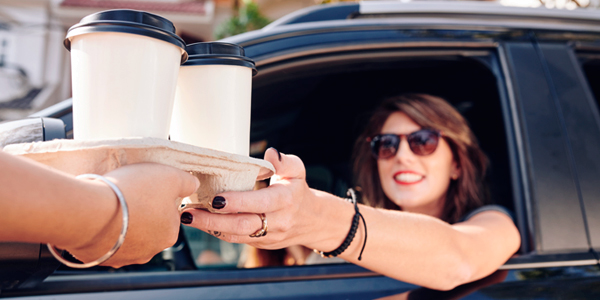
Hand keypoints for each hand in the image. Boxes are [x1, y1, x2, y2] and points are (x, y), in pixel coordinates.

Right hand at [67, 163, 198, 267]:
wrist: (89, 211)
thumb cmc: (133, 193)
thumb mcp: (170, 177)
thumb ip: (187, 182)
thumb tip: (193, 185)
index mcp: (170, 234)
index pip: (170, 213)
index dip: (158, 196)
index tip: (145, 188)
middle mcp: (149, 251)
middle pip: (149, 225)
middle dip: (140, 210)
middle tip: (127, 194)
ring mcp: (123, 257)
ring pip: (126, 234)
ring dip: (121, 221)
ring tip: (110, 204)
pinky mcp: (99, 258)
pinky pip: (104, 240)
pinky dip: (102, 229)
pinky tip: (98, 215)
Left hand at [181, 148, 351, 251]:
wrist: (314, 222)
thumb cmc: (299, 191)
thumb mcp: (298, 171)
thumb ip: (286, 162)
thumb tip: (272, 153)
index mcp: (286, 200)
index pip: (259, 203)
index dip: (237, 202)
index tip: (216, 199)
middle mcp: (277, 221)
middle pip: (243, 225)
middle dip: (213, 221)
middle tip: (189, 212)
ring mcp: (268, 236)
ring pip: (237, 235)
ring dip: (210, 228)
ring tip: (188, 218)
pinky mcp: (261, 244)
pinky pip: (237, 239)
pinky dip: (218, 232)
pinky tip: (202, 222)